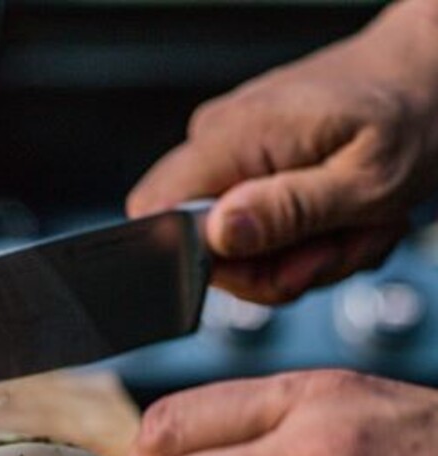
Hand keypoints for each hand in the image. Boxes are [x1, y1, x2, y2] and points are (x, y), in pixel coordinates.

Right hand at [128, 0, 437, 303]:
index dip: (206, 261)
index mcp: (236, 135)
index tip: (275, 260)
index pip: (157, 214)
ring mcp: (230, 153)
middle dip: (269, 268)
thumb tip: (220, 233)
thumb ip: (288, 210)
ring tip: (345, 228)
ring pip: (232, 249)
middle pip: (199, 246)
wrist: (429, 76)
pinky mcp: (246, 166)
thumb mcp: (364, 180)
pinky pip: (251, 231)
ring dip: (295, 258)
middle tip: (330, 250)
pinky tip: (335, 220)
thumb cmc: (411, 115)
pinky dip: (299, 243)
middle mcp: (219, 139)